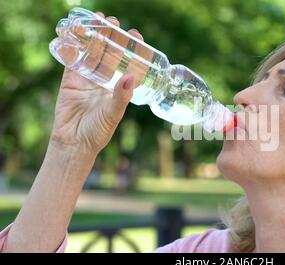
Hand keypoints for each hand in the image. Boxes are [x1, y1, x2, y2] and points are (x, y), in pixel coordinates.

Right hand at [50, 12, 144, 154]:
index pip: (127, 63)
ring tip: (97, 21)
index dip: (131, 48)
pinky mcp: (69, 80)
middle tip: (113, 23)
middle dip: (111, 37)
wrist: (73, 144)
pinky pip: (71, 60)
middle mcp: (104, 80)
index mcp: (118, 87)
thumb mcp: (114, 114)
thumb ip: (121, 97)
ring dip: (93, 37)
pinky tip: (73, 33)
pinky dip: (71, 47)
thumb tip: (131, 77)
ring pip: (91, 53)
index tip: (135, 35)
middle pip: (109, 53)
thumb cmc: (98, 133)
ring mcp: (86, 79)